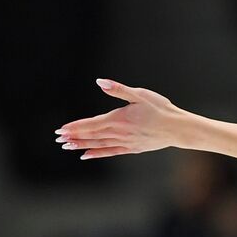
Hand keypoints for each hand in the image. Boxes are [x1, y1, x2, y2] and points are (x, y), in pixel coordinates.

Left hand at [55, 79, 187, 159]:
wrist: (178, 128)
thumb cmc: (161, 109)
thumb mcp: (140, 94)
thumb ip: (118, 89)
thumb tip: (100, 82)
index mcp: (119, 118)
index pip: (91, 123)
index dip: (75, 127)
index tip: (61, 129)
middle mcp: (120, 132)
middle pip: (92, 135)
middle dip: (74, 136)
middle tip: (58, 139)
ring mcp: (125, 142)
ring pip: (99, 144)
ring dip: (82, 145)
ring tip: (67, 146)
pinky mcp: (132, 148)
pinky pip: (110, 151)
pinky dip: (97, 153)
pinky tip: (86, 155)